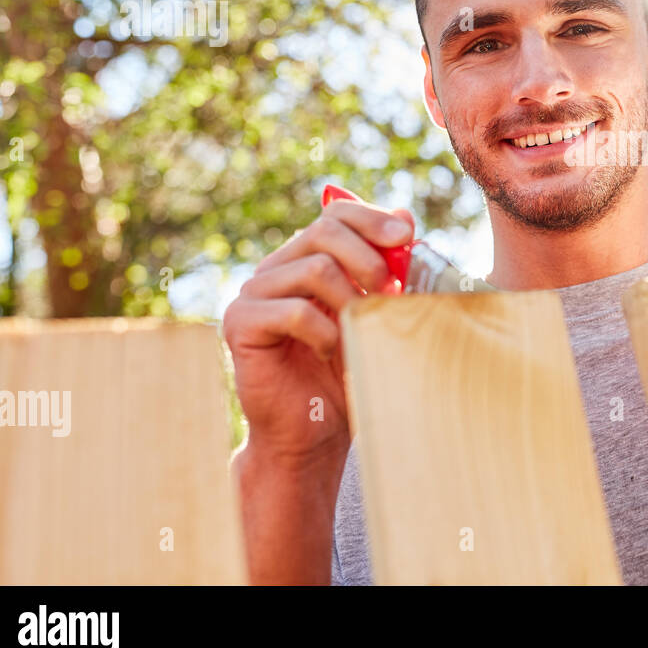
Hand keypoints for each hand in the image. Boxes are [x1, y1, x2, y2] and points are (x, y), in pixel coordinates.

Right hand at [222, 196, 414, 467]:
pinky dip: (325, 331)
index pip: (335, 213)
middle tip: (391, 293)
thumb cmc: (347, 373)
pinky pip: (294, 311)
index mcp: (306, 258)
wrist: (314, 433)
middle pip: (324, 230)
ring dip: (352, 299)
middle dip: (369, 257)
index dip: (371, 218)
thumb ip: (386, 268)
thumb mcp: (376, 314)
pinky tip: (331, 352)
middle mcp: (275, 269)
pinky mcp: (240, 324)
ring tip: (363, 329)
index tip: (407, 236)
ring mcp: (253, 294)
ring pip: (314, 268)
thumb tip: (405, 214)